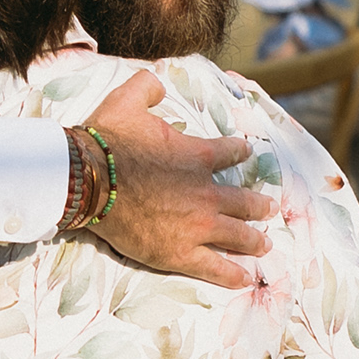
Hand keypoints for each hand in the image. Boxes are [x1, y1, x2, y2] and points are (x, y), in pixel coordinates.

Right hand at [87, 71, 273, 290]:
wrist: (89, 179)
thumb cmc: (108, 141)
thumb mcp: (127, 100)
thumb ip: (147, 86)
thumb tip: (157, 81)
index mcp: (198, 156)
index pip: (230, 152)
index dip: (239, 151)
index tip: (246, 152)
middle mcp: (205, 191)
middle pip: (243, 201)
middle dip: (258, 205)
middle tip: (268, 209)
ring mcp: (196, 225)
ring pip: (237, 235)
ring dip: (254, 239)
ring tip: (264, 244)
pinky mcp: (179, 252)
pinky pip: (215, 266)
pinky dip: (232, 273)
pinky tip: (246, 277)